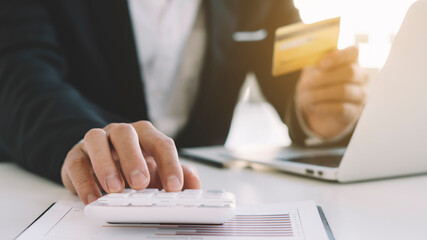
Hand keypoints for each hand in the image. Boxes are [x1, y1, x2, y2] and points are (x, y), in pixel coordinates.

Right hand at [61, 121, 200, 204]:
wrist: (99, 165)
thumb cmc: (132, 167)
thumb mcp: (157, 172)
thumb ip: (178, 176)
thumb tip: (194, 183)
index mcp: (144, 135)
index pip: (160, 143)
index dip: (169, 164)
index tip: (174, 187)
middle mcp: (120, 133)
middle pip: (126, 134)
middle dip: (134, 158)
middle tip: (141, 183)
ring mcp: (96, 141)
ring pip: (97, 139)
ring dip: (106, 164)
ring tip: (115, 188)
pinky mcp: (76, 155)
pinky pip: (77, 163)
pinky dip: (84, 181)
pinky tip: (94, 198)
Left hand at [296, 46, 368, 138]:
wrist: (317, 108)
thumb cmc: (316, 84)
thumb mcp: (313, 70)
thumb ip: (315, 61)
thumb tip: (311, 55)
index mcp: (352, 61)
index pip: (354, 52)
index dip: (337, 57)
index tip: (320, 65)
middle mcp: (361, 76)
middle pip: (350, 72)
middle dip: (325, 78)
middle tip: (306, 83)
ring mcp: (360, 95)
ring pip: (344, 91)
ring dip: (320, 94)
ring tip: (305, 98)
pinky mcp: (355, 112)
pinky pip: (342, 108)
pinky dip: (324, 107)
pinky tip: (313, 107)